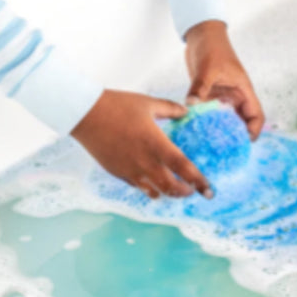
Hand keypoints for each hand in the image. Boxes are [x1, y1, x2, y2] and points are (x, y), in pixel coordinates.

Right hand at [71, 89, 212, 198]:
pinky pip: (137, 187)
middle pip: (171, 188)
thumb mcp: (148, 103)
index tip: (209, 191)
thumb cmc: (119, 105)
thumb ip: (170, 109)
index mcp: (156, 144)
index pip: (183, 169)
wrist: (87, 114)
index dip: (199, 182)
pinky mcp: (117, 172)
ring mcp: (130, 170)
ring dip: (167, 193)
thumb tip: (186, 112)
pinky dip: (149, 188)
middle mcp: (145, 162)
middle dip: (185, 192)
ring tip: (173, 188)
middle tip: (192, 190)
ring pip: (154, 192)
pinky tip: (152, 183)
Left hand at [184, 20, 264, 138]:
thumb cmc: (212, 47)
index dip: (252, 131)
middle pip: (240, 123)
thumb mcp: (208, 68)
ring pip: (224, 120)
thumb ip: (200, 87)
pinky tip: (195, 132)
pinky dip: (205, 123)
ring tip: (208, 147)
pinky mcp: (208, 96)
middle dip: (234, 137)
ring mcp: (221, 98)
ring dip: (218, 132)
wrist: (201, 35)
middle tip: (222, 153)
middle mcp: (234, 97)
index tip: (242, 144)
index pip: (255, 116)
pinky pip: (209, 114)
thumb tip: (191, 104)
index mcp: (243, 91)